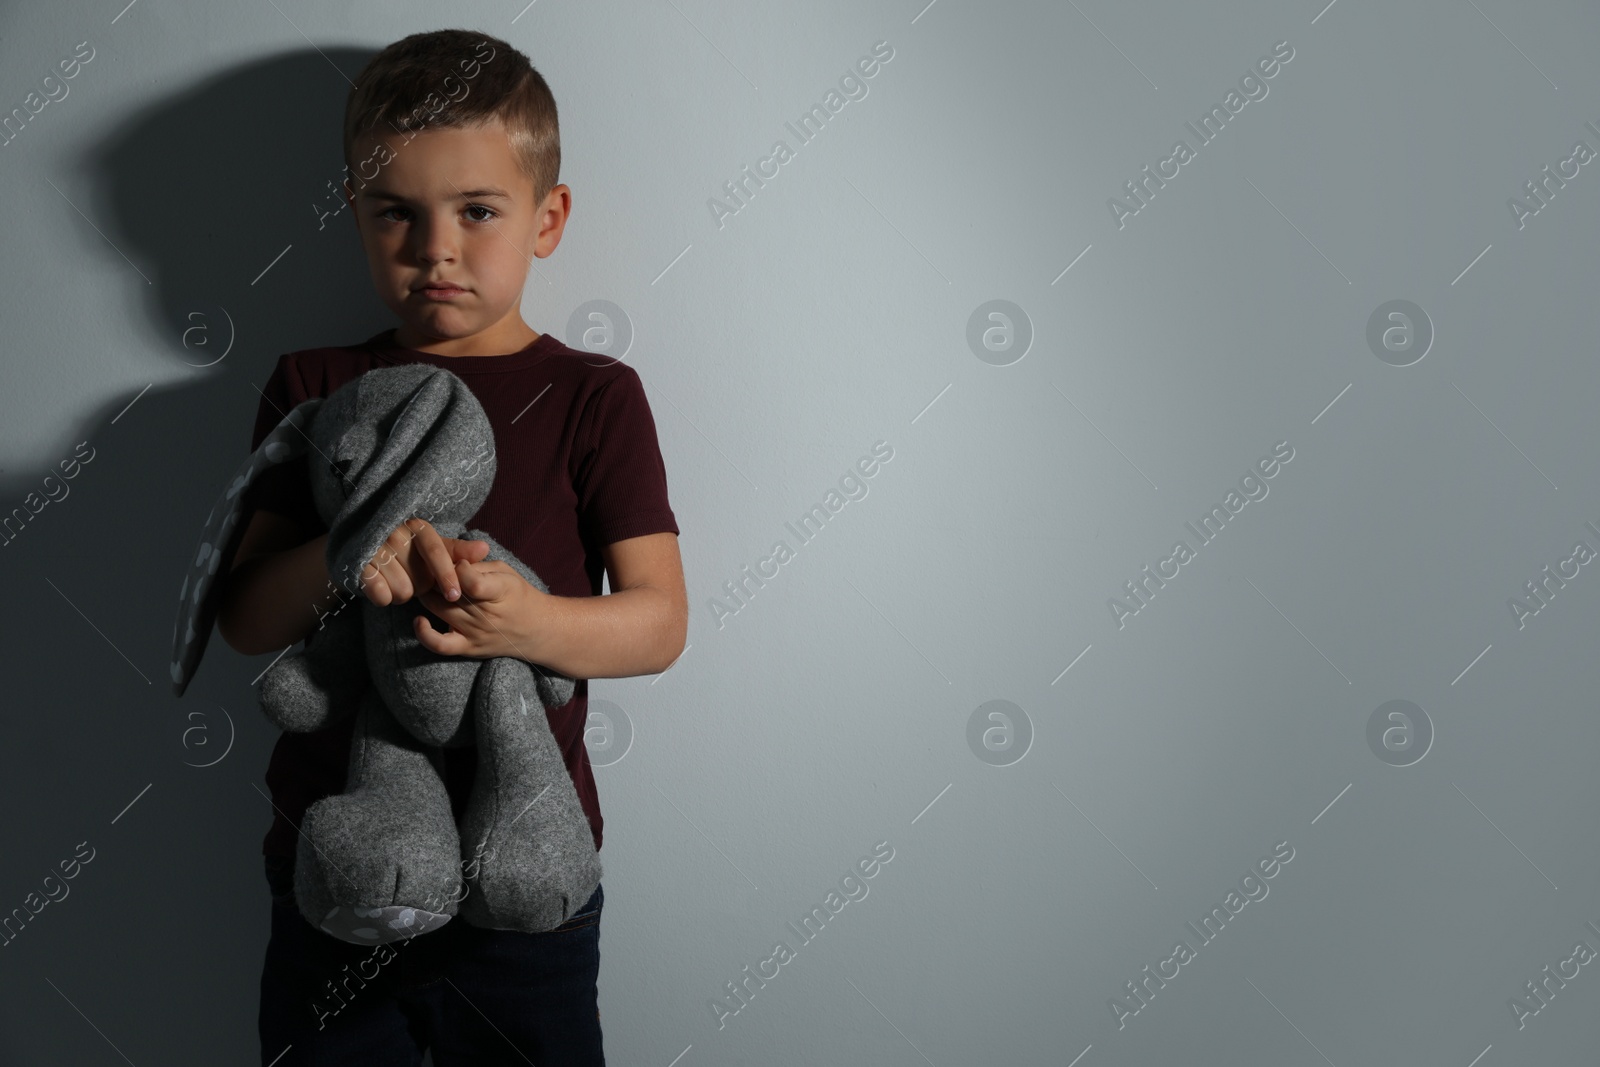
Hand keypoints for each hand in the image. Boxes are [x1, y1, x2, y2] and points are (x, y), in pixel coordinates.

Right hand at [358, 518, 489, 607]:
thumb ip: (458, 551)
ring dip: (403, 594)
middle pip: (421, 579)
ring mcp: (374, 549)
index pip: (436, 551)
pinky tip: (383, 587)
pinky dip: (385, 597)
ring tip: (397, 581)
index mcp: (418, 528)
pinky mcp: (359, 567)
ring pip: (402, 590)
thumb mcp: (435, 548)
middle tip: (413, 578)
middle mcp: (395, 534)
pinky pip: (381, 595)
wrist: (365, 551)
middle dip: (422, 587)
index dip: (447, 575)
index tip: (455, 595)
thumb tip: (484, 549)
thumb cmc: (409, 552)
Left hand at [414, 558, 547, 660]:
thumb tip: (449, 561)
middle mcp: (486, 615)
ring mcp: (475, 633)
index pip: (472, 582)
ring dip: (427, 594)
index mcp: (501, 591)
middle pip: (448, 592)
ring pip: (438, 609)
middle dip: (436, 576)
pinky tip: (419, 620)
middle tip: (433, 569)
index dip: (459, 567)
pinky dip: (424, 633)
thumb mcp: (506, 572)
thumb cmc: (519, 596)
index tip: (460, 562)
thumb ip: (479, 565)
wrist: (536, 630)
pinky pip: (439, 645)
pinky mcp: (467, 648)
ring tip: (428, 586)